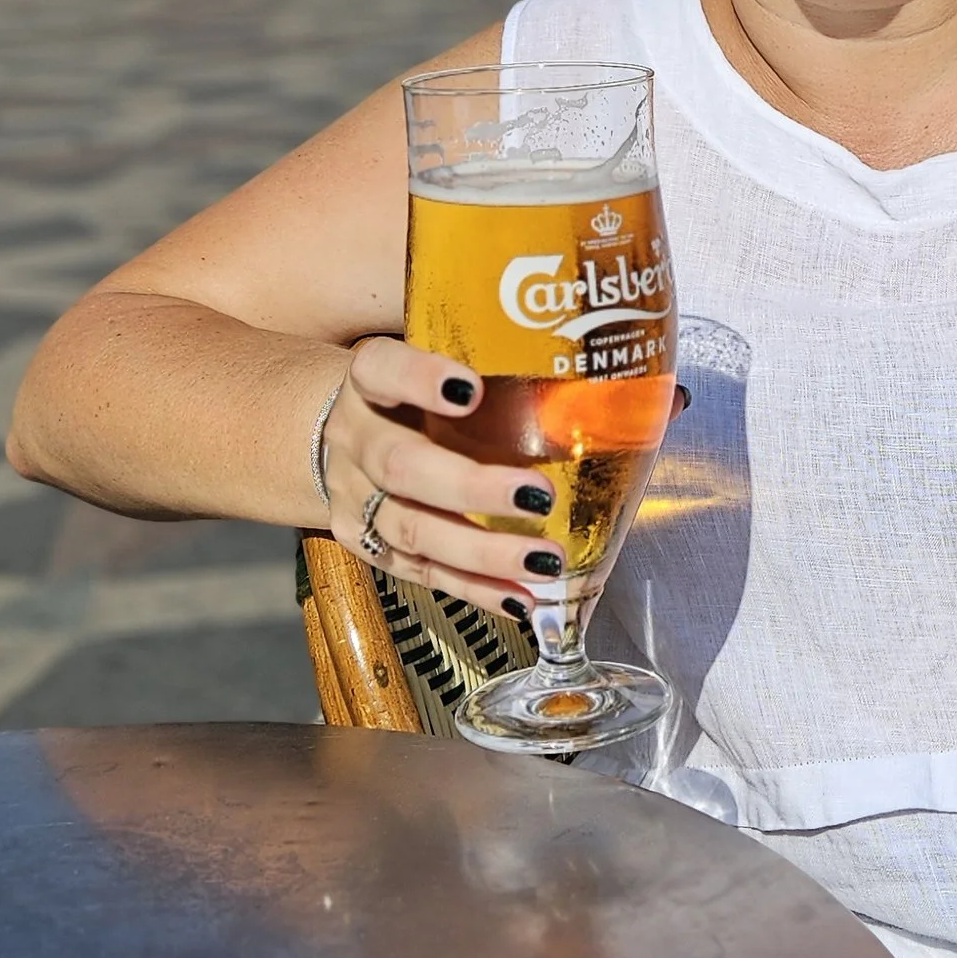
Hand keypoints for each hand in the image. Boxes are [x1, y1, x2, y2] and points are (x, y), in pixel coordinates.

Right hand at [318, 338, 563, 620]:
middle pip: (402, 466)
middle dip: (472, 486)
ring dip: (482, 551)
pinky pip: (422, 573)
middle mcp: (356, 440)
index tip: (471, 390)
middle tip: (538, 495)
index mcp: (368, 382)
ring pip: (413, 530)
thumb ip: (495, 358)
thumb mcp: (429, 361)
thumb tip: (626, 374)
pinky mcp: (368, 545)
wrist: (329, 437)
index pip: (381, 370)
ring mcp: (355, 500)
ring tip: (545, 560)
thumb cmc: (408, 393)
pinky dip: (474, 589)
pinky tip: (520, 598)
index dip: (420, 378)